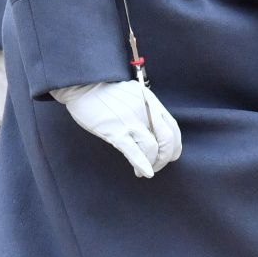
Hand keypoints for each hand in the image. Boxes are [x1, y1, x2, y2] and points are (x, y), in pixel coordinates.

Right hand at [49, 80, 181, 177]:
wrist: (83, 84)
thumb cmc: (105, 91)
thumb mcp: (133, 95)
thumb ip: (145, 110)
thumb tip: (151, 131)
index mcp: (151, 101)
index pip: (173, 128)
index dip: (174, 146)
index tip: (168, 155)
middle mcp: (145, 111)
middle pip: (168, 140)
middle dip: (165, 158)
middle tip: (157, 166)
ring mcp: (131, 121)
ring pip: (153, 148)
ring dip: (152, 164)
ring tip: (144, 170)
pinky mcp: (115, 131)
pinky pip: (134, 152)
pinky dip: (142, 165)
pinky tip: (143, 172)